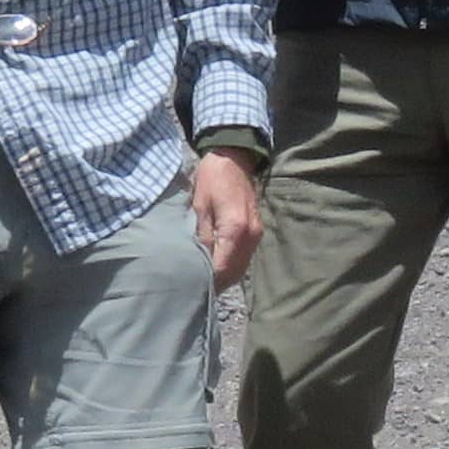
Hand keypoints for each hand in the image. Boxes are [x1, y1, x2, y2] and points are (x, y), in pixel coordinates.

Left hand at [189, 148, 265, 287]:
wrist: (234, 159)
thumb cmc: (212, 179)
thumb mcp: (199, 207)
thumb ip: (202, 237)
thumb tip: (199, 264)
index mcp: (235, 229)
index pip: (221, 267)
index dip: (208, 280)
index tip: (192, 287)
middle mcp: (250, 236)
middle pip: (233, 272)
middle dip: (216, 283)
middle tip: (195, 289)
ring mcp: (256, 235)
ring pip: (240, 268)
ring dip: (224, 277)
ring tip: (204, 282)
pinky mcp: (256, 232)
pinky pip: (243, 258)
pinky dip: (230, 267)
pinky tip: (216, 268)